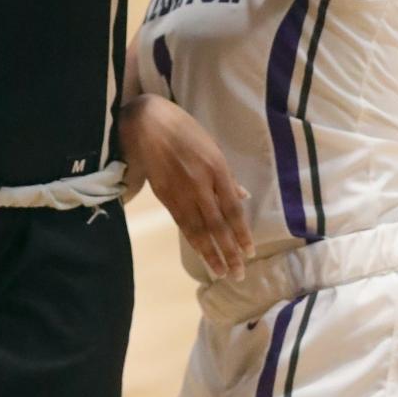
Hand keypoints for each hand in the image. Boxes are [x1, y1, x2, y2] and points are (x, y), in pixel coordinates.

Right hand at [120, 94, 253, 278]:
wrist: (147, 122)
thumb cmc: (184, 129)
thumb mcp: (212, 146)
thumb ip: (227, 176)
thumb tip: (243, 197)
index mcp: (215, 168)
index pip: (232, 209)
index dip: (241, 233)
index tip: (250, 252)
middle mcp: (200, 184)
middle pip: (217, 225)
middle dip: (229, 251)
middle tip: (238, 274)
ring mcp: (180, 192)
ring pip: (197, 229)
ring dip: (210, 253)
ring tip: (220, 272)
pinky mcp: (164, 195)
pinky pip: (181, 223)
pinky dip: (192, 240)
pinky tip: (200, 253)